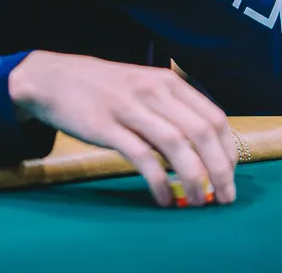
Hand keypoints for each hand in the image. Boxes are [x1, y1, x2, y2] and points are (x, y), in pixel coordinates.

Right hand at [8, 51, 237, 207]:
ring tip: (199, 202)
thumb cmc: (103, 88)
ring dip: (195, 179)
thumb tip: (205, 150)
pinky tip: (165, 199)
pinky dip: (159, 182)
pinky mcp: (106, 127)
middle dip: (220, 170)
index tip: (229, 175)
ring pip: (177, 145)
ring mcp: (130, 108)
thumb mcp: (143, 87)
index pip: (214, 117)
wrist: (52, 79)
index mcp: (168, 82)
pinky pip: (142, 158)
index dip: (228, 150)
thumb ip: (171, 110)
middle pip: (201, 133)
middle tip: (225, 198)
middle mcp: (154, 91)